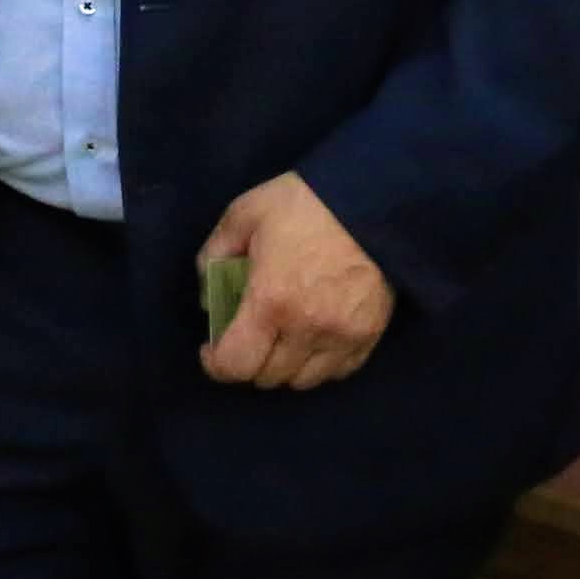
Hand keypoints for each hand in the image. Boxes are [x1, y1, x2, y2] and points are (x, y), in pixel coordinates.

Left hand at [196, 173, 392, 390]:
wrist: (372, 197)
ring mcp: (342, 336)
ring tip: (282, 340)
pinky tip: (314, 339)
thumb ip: (215, 253)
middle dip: (249, 361)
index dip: (216, 365)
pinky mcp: (370, 334)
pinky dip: (320, 364)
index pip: (236, 365)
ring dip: (285, 366)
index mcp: (270, 302)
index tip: (211, 349)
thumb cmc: (304, 204)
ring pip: (304, 381)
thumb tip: (206, 294)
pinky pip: (338, 371)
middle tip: (248, 336)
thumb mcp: (245, 214)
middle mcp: (306, 329)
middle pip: (268, 377)